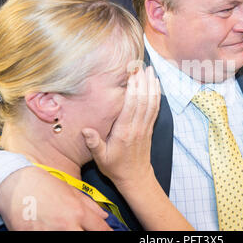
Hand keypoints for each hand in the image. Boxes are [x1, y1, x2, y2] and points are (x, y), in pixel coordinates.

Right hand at [0, 166, 110, 230]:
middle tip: (89, 230)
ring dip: (74, 234)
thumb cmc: (46, 184)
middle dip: (91, 234)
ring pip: (70, 239)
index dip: (108, 231)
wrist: (17, 185)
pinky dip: (55, 236)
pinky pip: (50, 239)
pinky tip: (55, 230)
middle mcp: (67, 225)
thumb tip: (105, 216)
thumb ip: (90, 205)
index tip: (110, 232)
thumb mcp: (71, 190)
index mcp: (78, 211)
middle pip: (89, 237)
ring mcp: (50, 233)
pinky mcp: (34, 237)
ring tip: (71, 228)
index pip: (101, 228)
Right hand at [82, 66, 160, 190]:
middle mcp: (137, 127)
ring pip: (151, 102)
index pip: (131, 106)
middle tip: (140, 65)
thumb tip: (85, 130)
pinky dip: (157, 95)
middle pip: (143, 100)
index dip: (133, 88)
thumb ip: (94, 143)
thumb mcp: (100, 158)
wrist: (136, 177)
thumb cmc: (116, 167)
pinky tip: (156, 85)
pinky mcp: (149, 128)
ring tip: (150, 70)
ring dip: (151, 85)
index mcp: (124, 131)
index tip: (132, 73)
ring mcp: (145, 127)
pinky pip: (155, 108)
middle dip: (142, 81)